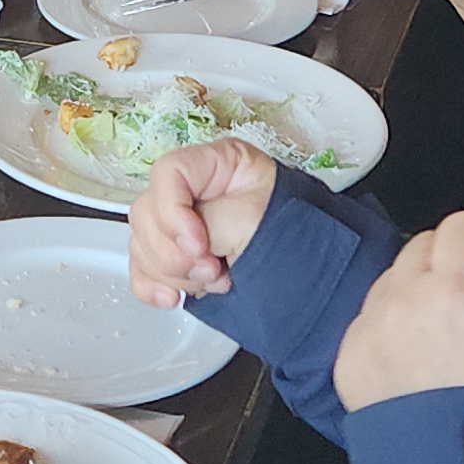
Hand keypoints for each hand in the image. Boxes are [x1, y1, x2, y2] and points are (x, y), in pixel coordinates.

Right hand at [129, 138, 285, 306]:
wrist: (319, 282)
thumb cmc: (298, 239)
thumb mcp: (252, 222)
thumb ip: (209, 225)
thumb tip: (184, 245)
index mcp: (218, 165)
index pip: (169, 173)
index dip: (173, 211)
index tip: (198, 245)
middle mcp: (196, 191)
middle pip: (149, 211)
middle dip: (174, 250)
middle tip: (212, 269)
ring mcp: (184, 227)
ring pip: (143, 243)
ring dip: (172, 271)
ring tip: (215, 280)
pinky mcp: (179, 259)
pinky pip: (143, 268)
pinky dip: (151, 284)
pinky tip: (171, 298)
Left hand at [334, 213, 463, 408]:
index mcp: (459, 290)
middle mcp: (405, 302)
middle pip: (422, 247)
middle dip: (448, 272)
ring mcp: (370, 331)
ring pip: (390, 282)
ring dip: (414, 302)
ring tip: (440, 353)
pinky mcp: (349, 361)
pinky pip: (367, 323)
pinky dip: (388, 337)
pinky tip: (414, 373)